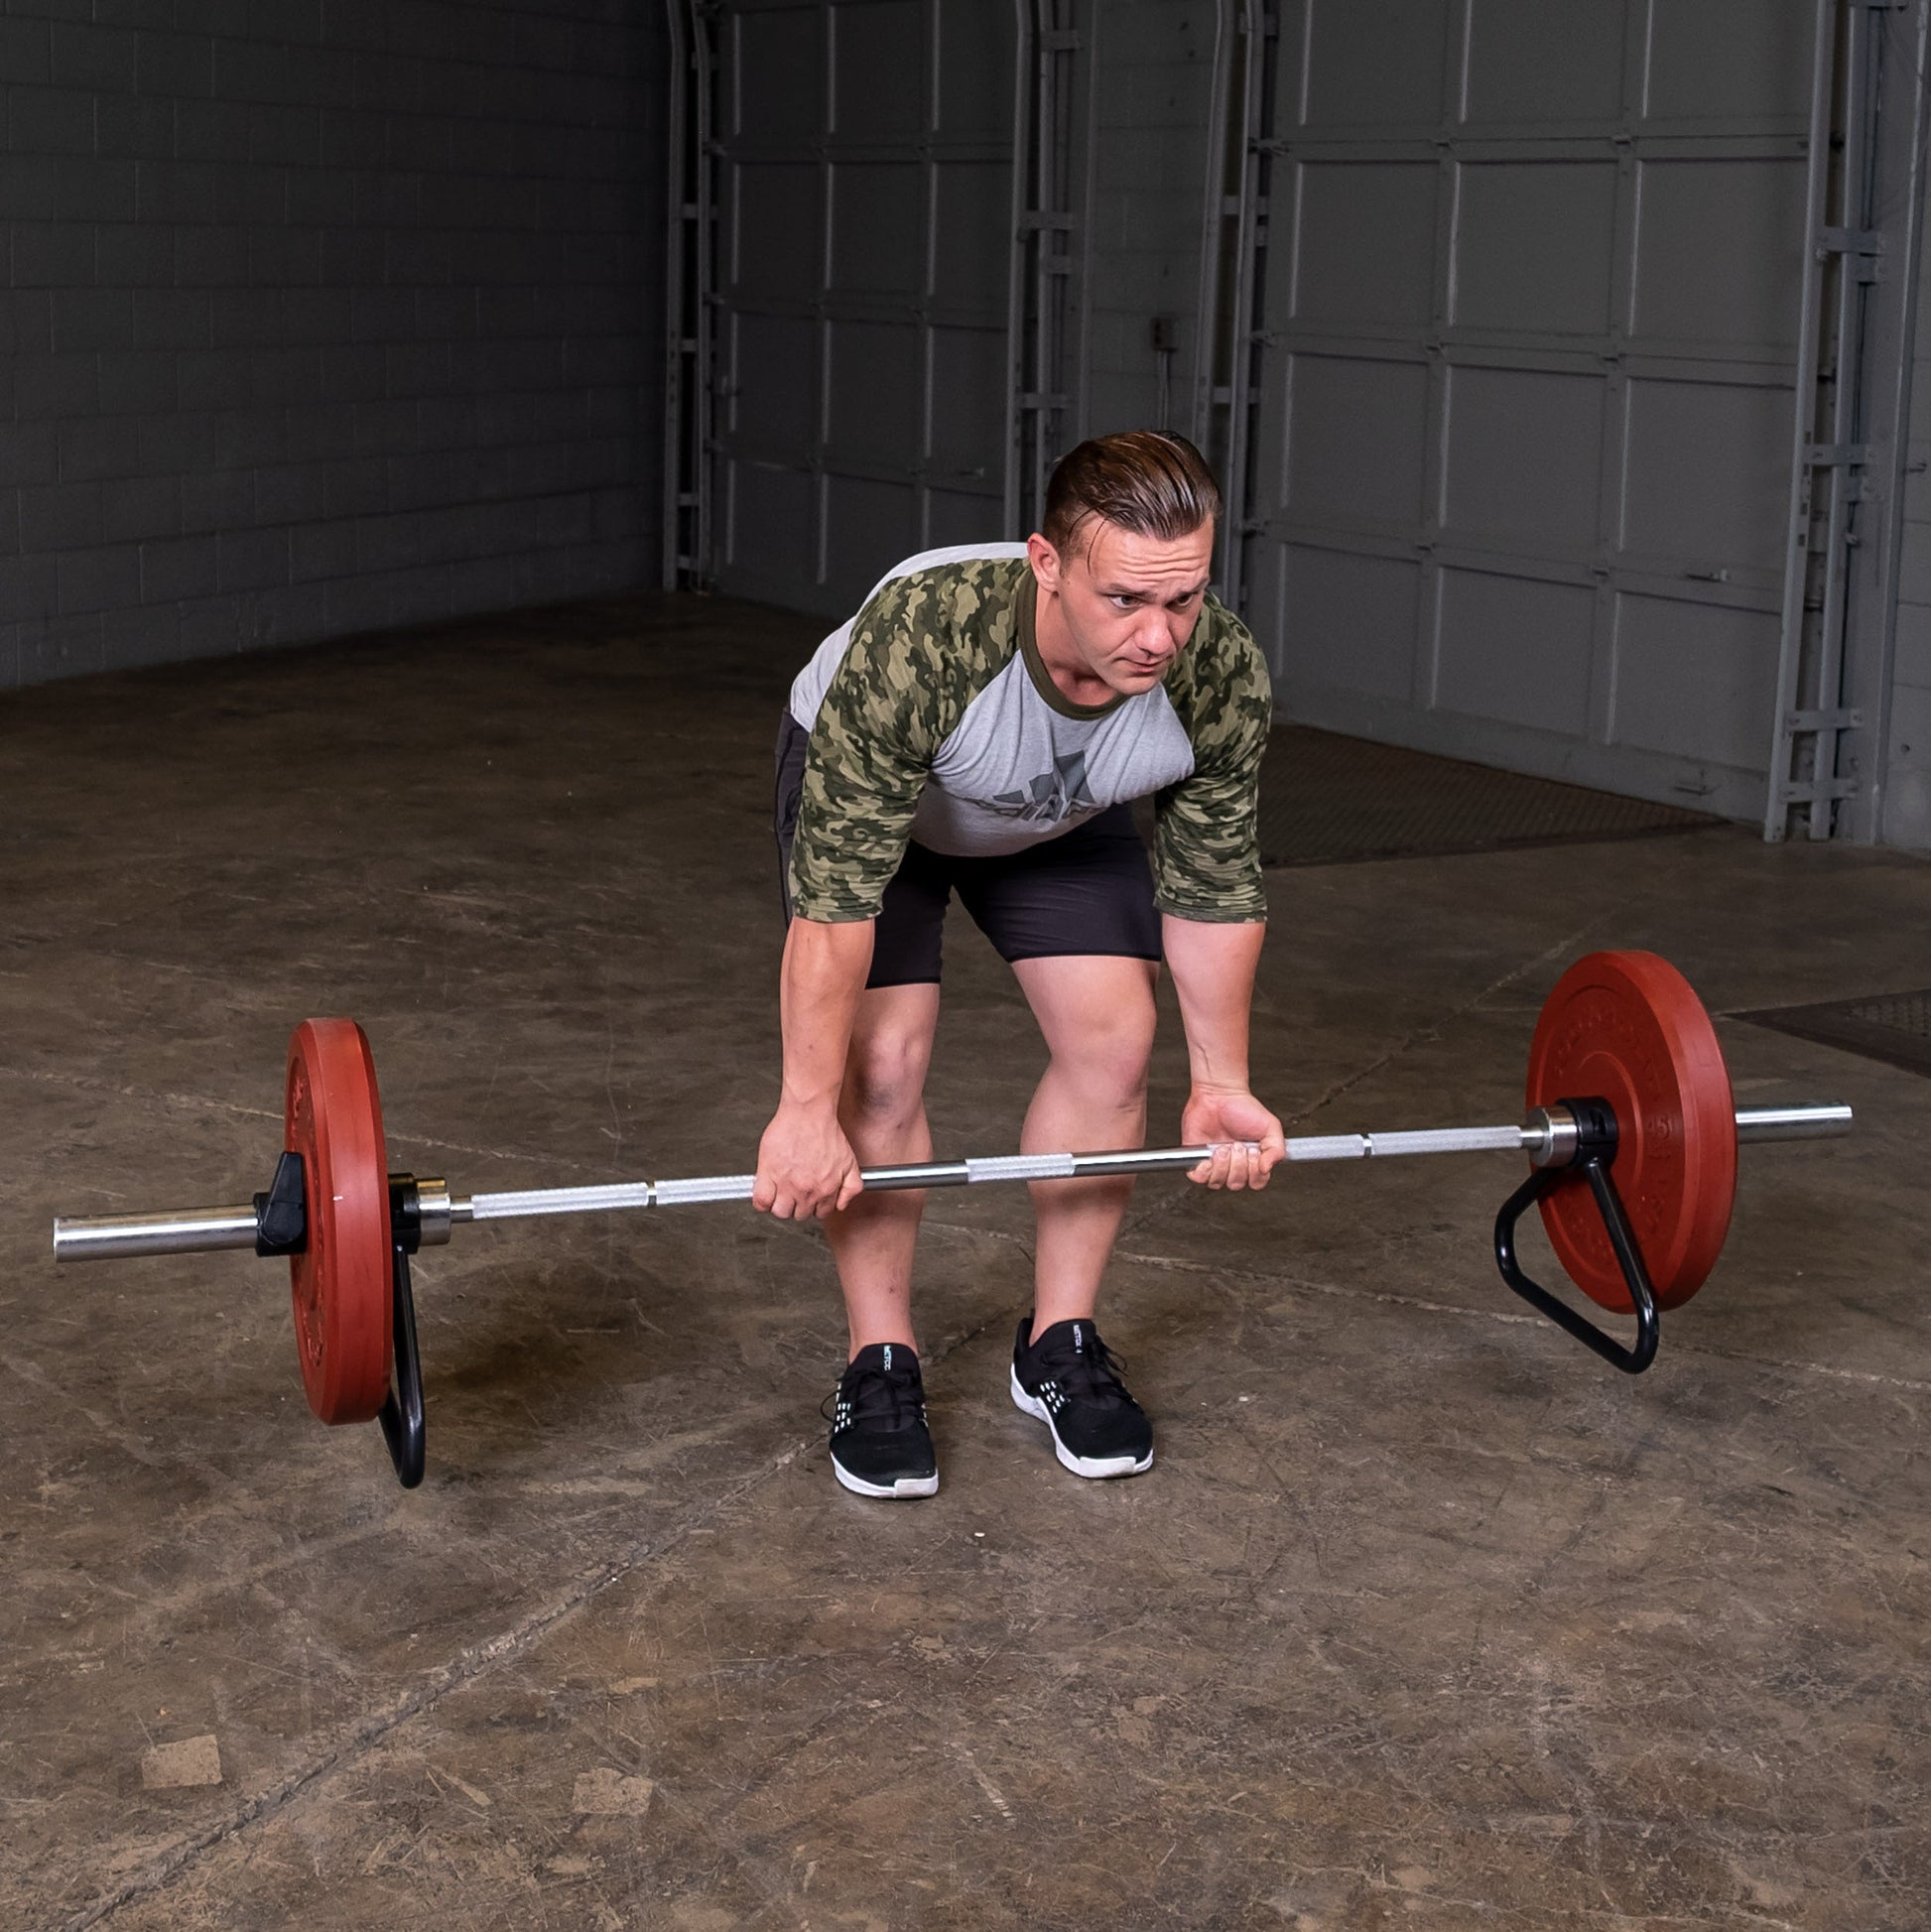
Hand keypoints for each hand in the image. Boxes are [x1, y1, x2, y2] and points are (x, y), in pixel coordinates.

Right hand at [752, 1101, 863, 1219]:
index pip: (819, 1213)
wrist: (809, 1112)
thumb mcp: (849, 1161)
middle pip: (799, 1214)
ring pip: (780, 1211)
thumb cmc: (826, 1131)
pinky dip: (762, 1201)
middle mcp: (807, 1189)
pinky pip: (762, 1201)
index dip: (814, 1205)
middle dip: (797, 1205)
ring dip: (780, 1204)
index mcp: (826, 1188)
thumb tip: (842, 1204)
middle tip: (794, 1190)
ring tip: (780, 1191)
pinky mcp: (769, 1173)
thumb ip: (851, 1186)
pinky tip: (765, 1192)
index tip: (808, 1197)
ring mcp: (787, 1183)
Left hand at [1181, 1087, 1286, 1189]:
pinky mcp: (1197, 1159)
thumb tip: (1267, 1168)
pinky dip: (1204, 1169)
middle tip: (1238, 1145)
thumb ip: (1277, 1150)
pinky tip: (1211, 1153)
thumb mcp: (1271, 1126)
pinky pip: (1199, 1177)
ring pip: (1218, 1182)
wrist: (1219, 1095)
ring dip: (1222, 1164)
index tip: (1254, 1153)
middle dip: (1238, 1164)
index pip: (1256, 1182)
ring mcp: (1215, 1163)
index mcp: (1252, 1161)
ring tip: (1223, 1146)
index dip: (1255, 1172)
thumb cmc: (1243, 1108)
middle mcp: (1234, 1165)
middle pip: (1236, 1184)